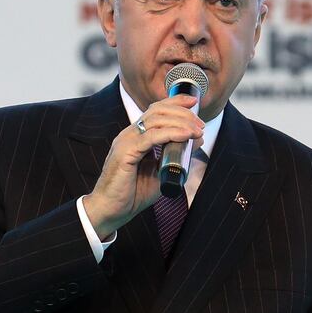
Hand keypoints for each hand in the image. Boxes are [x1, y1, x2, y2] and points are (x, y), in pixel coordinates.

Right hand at [83, 94, 203, 238]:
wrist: (111, 211)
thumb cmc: (132, 194)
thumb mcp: (161, 172)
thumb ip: (177, 156)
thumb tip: (196, 140)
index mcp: (135, 136)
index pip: (155, 110)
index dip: (174, 102)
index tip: (193, 101)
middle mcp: (129, 134)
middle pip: (157, 111)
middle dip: (182, 113)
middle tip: (200, 124)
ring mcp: (126, 141)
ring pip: (155, 120)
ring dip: (180, 122)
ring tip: (197, 130)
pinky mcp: (125, 152)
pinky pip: (150, 137)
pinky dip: (171, 133)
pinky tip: (185, 135)